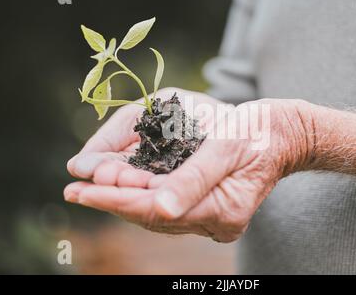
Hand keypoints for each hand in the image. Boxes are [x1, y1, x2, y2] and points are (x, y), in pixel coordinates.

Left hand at [65, 91, 312, 241]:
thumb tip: (161, 209)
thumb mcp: (225, 144)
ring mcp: (214, 219)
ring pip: (157, 213)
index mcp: (224, 209)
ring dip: (124, 197)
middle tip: (75, 188)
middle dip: (113, 199)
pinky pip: (167, 206)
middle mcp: (217, 222)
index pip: (158, 211)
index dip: (116, 200)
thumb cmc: (255, 132)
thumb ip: (194, 178)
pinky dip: (143, 194)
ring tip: (91, 185)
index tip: (80, 190)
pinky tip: (122, 184)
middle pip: (153, 215)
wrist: (281, 135)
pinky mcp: (210, 209)